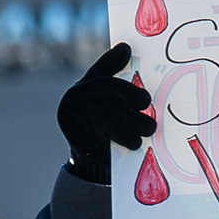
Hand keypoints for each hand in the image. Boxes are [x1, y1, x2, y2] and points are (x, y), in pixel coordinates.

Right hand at [56, 43, 156, 183]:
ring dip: (133, 120)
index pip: (100, 72)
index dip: (112, 59)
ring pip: (109, 105)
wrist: (92, 169)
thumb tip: (126, 50)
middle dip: (132, 95)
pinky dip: (125, 134)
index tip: (127, 48)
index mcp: (83, 90)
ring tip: (146, 130)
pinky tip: (132, 143)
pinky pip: (106, 123)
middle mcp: (73, 98)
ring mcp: (71, 113)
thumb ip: (122, 89)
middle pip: (108, 87)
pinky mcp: (75, 130)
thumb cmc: (110, 138)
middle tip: (146, 104)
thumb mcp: (118, 112)